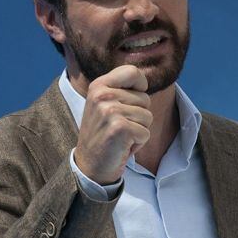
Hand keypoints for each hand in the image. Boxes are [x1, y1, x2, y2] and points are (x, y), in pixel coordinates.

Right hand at [74, 65, 151, 184]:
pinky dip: (138, 143)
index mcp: (99, 86)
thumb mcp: (105, 104)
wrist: (89, 165)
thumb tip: (145, 79)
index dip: (140, 87)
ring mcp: (110, 111)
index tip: (130, 102)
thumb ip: (122, 90)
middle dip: (138, 116)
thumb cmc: (103, 134)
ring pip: (148, 117)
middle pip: (145, 99)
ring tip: (120, 136)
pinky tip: (122, 146)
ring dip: (138, 131)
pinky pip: (146, 133)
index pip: (133, 72)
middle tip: (118, 127)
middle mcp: (103, 95)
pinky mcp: (120, 128)